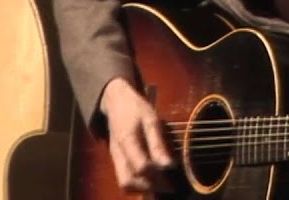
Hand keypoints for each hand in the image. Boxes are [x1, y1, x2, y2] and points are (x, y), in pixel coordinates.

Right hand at [98, 77, 174, 192]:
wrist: (116, 100)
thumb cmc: (136, 108)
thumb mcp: (151, 119)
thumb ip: (158, 143)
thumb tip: (170, 165)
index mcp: (126, 140)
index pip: (140, 167)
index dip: (158, 174)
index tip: (173, 174)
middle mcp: (117, 153)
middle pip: (127, 182)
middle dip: (149, 187)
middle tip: (169, 185)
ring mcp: (115, 157)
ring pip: (124, 183)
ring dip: (143, 188)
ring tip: (162, 183)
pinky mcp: (116, 159)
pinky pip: (124, 178)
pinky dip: (138, 183)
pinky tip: (153, 179)